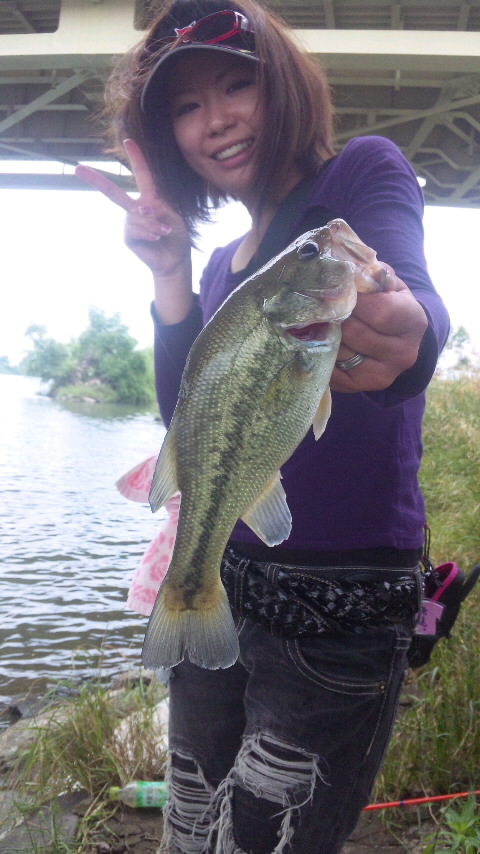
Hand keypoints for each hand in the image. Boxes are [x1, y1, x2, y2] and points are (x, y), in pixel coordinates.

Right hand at [75, 139, 190, 278]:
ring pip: (137, 216)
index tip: (128, 141)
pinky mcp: (128, 237)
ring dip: (154, 225)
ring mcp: (129, 222)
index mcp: (149, 198)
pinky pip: (135, 229)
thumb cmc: (176, 236)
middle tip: (78, 169)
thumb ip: (159, 208)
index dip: (136, 158)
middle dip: (95, 180)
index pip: (142, 175)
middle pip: (113, 192)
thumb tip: (142, 207)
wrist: (174, 259)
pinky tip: (157, 238)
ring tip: (164, 232)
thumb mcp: (174, 217)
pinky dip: (149, 233)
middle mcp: (135, 208)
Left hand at [330, 273, 427, 392]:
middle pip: (355, 333)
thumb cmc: (390, 304)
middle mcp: (403, 353)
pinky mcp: (361, 386)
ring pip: (339, 351)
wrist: (398, 339)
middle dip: (335, 316)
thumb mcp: (389, 285)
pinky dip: (321, 353)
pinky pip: (331, 369)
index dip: (354, 299)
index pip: (380, 312)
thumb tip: (346, 268)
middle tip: (321, 303)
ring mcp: (383, 374)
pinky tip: (320, 340)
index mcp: (413, 322)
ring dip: (324, 334)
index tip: (338, 288)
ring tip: (318, 320)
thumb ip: (371, 275)